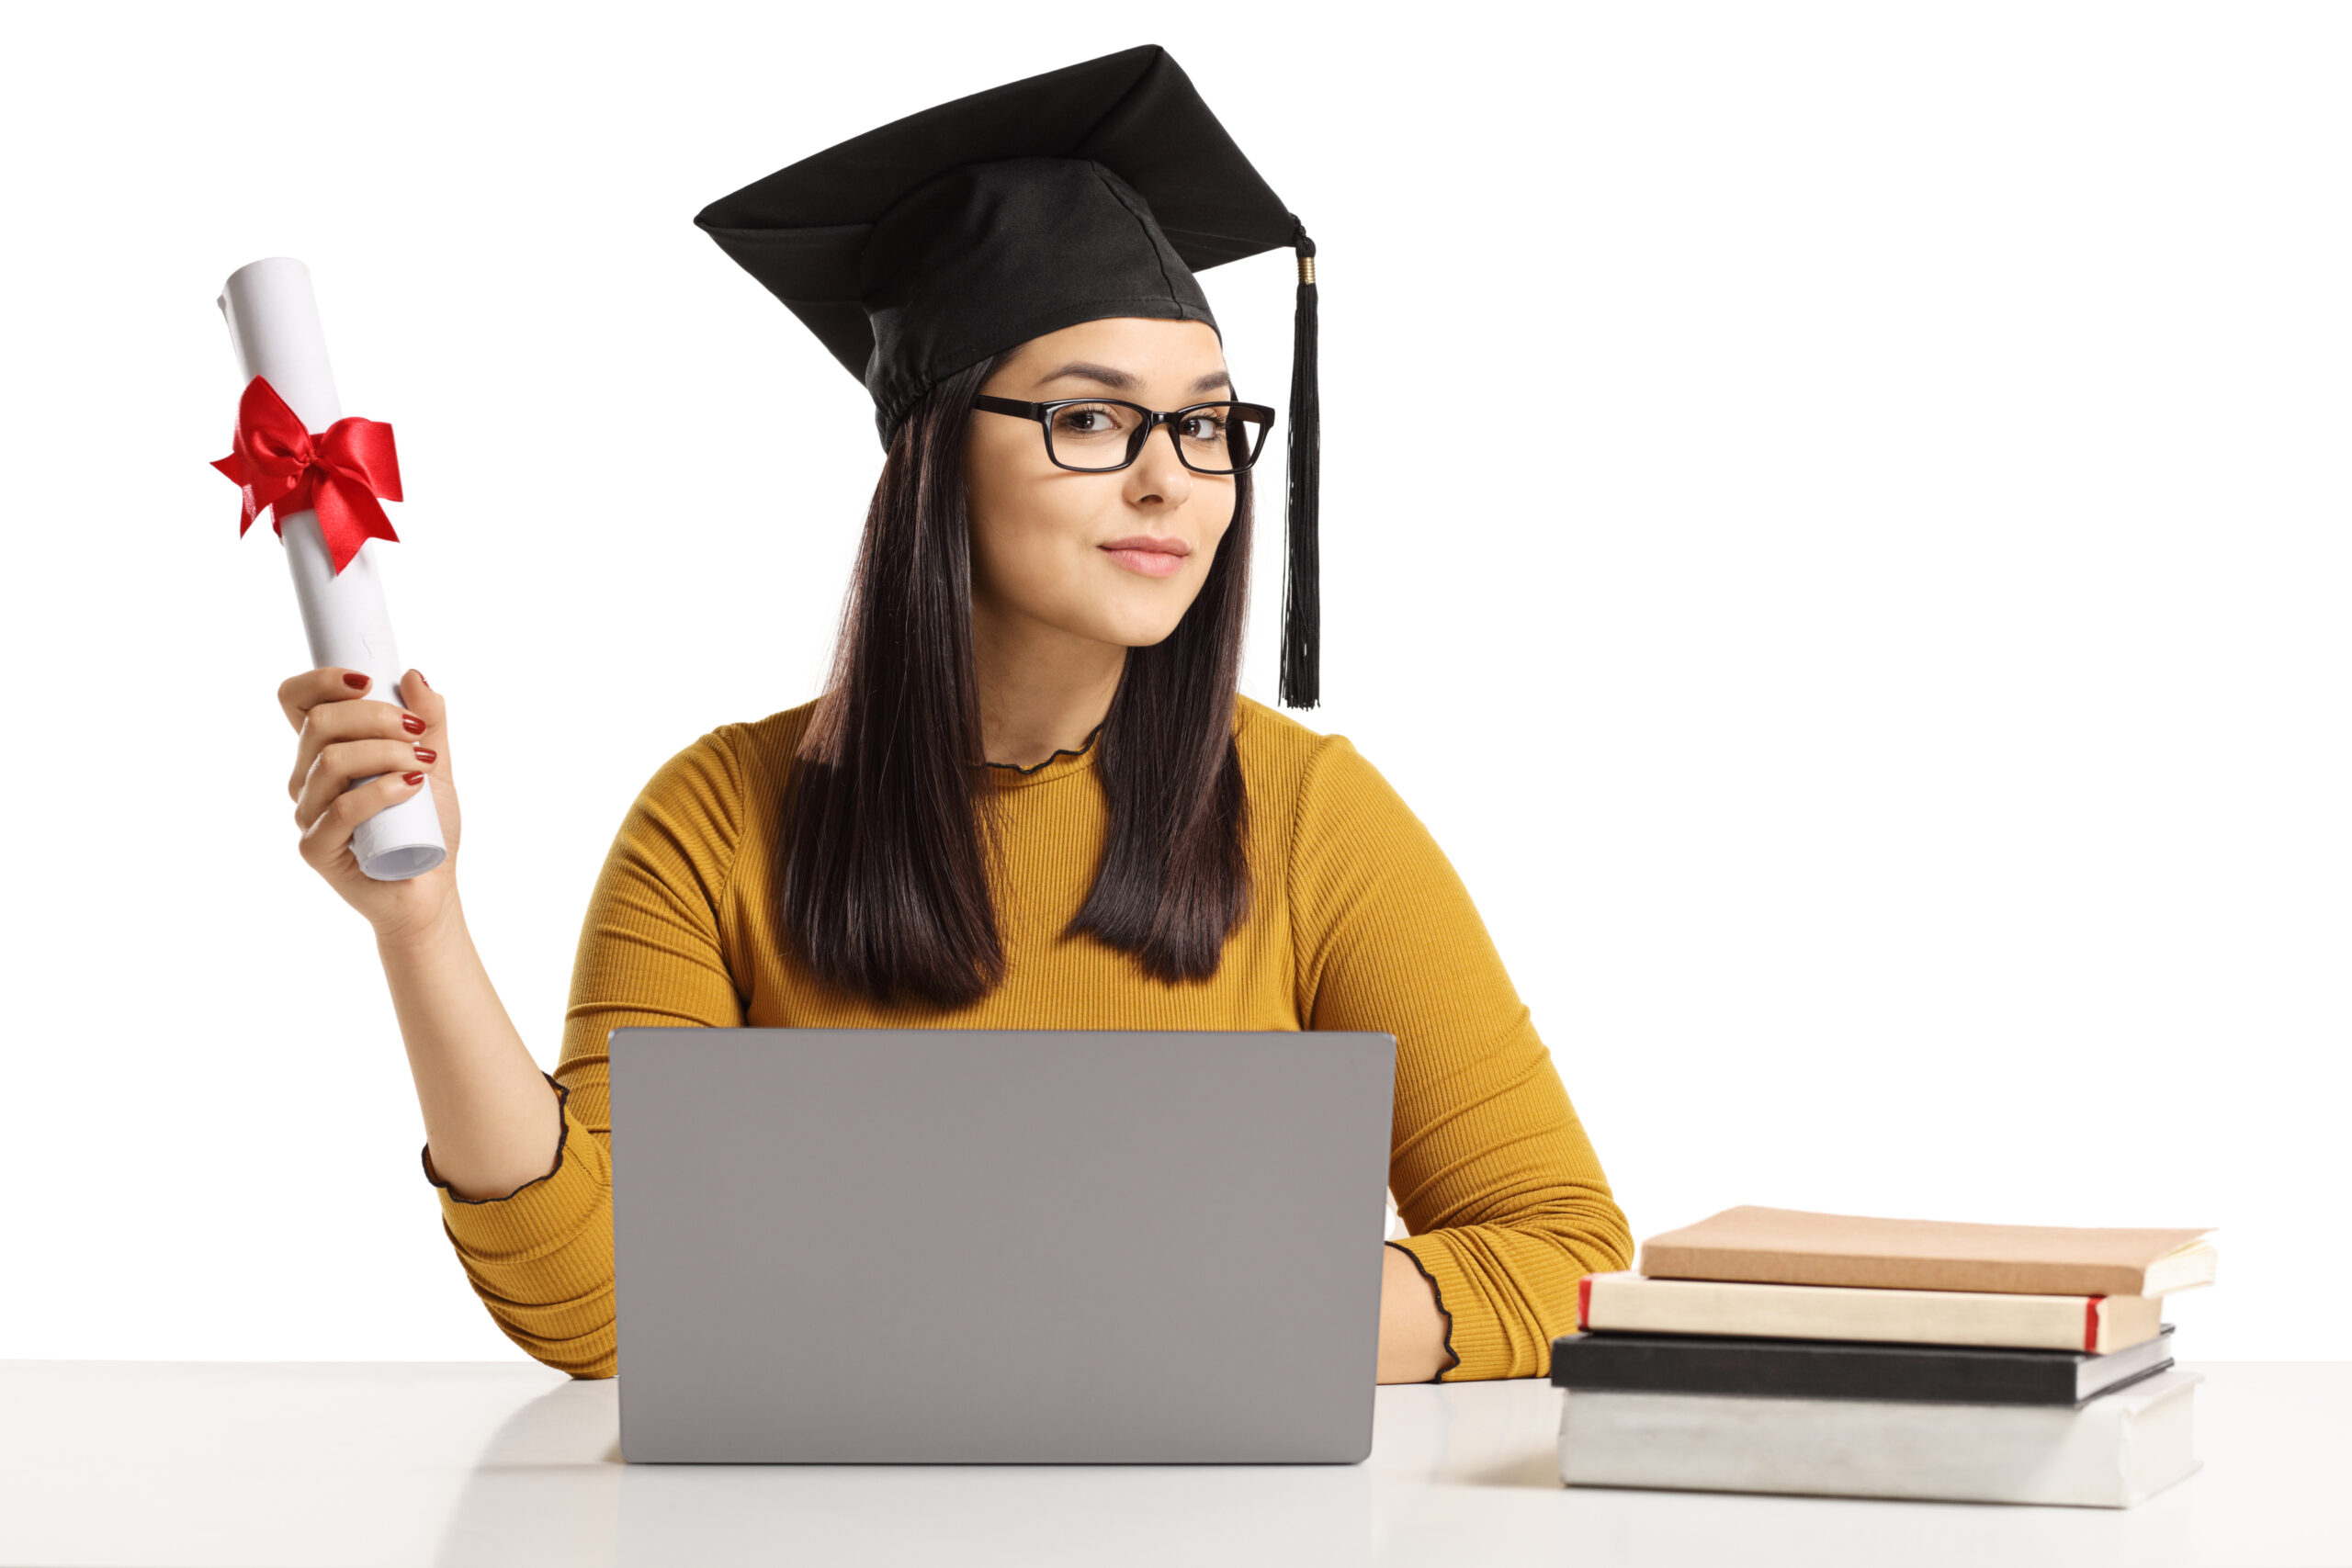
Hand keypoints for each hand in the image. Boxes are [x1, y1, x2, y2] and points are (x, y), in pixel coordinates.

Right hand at [278, 667, 459, 943]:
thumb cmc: (427, 826)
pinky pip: (340, 810)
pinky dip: (380, 792)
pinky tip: (412, 786)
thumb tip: (413, 675)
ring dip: (384, 753)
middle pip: (320, 724)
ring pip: (331, 761)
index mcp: (325, 752)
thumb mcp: (435, 763)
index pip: (297, 702)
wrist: (431, 888)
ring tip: (424, 765)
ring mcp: (308, 814)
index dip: (321, 681)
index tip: (367, 680)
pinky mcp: (317, 849)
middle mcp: (308, 780)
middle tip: (417, 731)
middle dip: (374, 716)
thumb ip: (429, 721)